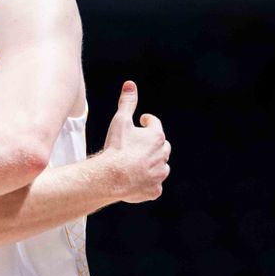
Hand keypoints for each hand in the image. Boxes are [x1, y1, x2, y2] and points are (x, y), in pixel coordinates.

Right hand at [102, 80, 170, 202]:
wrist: (111, 177)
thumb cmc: (116, 147)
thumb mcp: (121, 121)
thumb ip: (127, 102)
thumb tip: (130, 84)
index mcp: (157, 136)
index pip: (154, 124)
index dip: (147, 121)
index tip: (142, 120)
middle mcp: (163, 155)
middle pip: (162, 146)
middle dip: (153, 144)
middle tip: (141, 143)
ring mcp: (160, 174)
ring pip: (161, 167)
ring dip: (154, 164)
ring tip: (140, 163)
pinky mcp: (155, 190)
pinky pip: (154, 186)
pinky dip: (148, 183)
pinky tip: (139, 181)